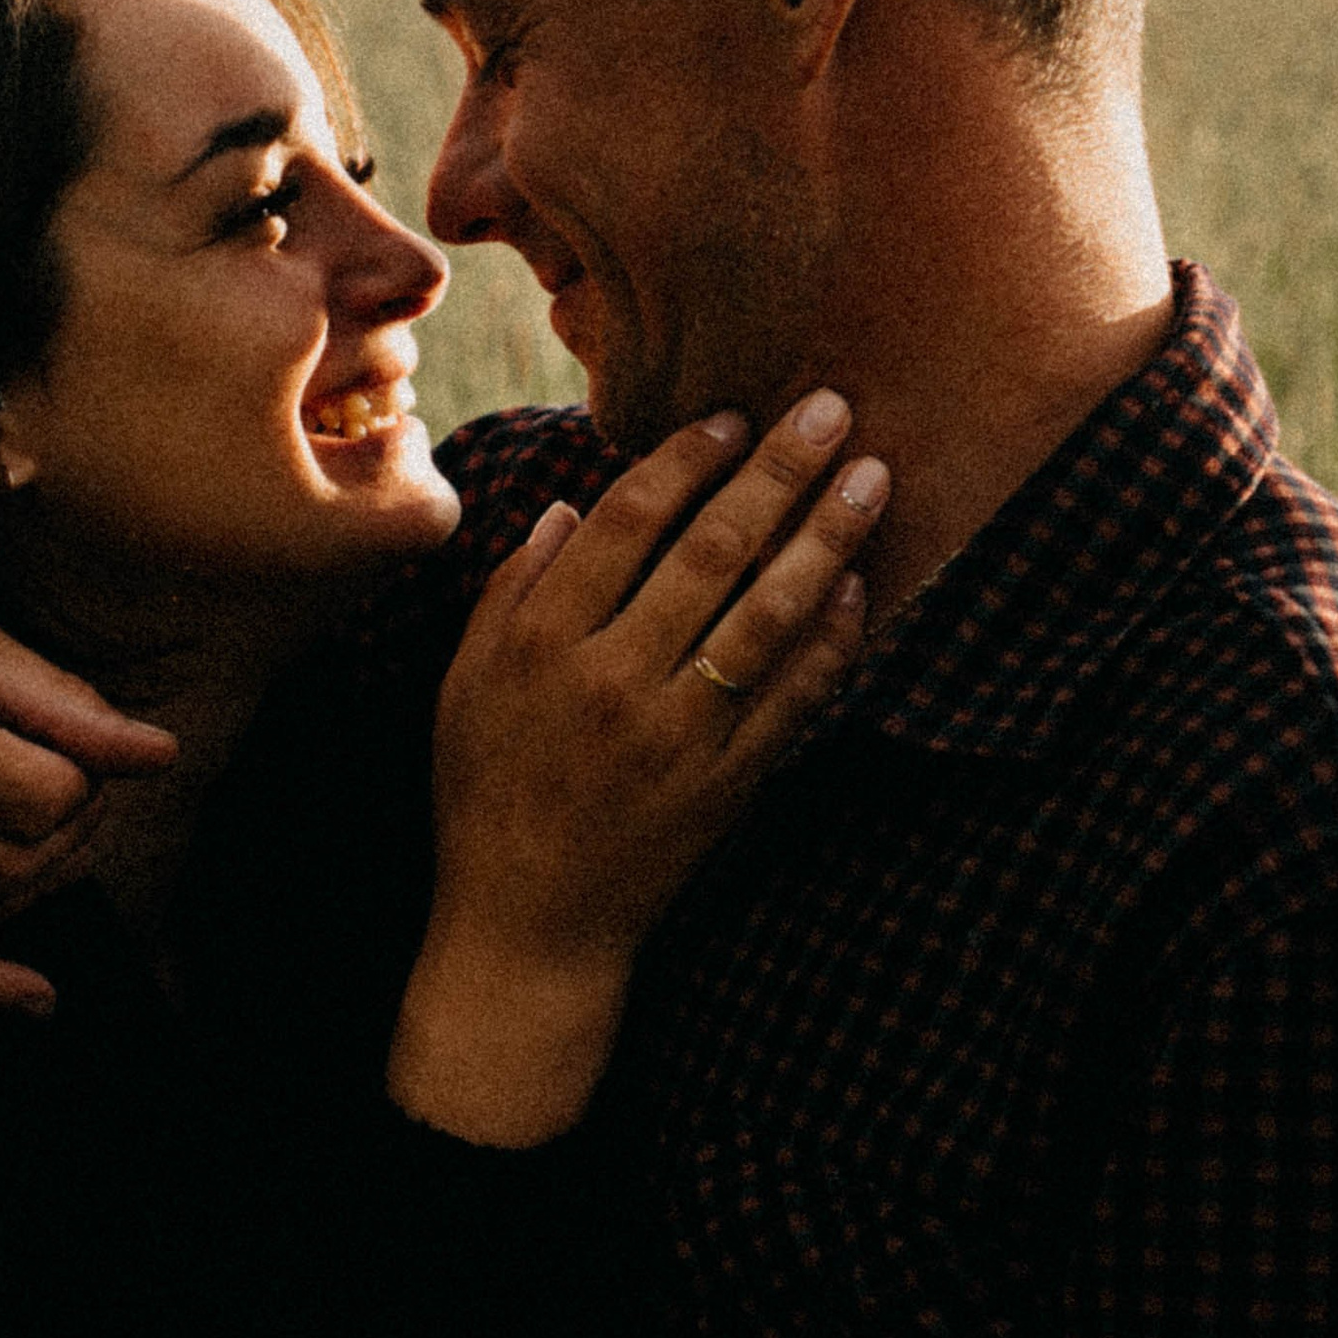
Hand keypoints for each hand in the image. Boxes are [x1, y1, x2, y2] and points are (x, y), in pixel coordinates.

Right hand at [0, 551, 175, 1011]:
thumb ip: (55, 702)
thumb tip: (157, 754)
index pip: (54, 802)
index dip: (85, 776)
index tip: (72, 744)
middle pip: (24, 867)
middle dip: (71, 832)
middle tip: (67, 783)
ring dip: (33, 882)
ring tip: (33, 826)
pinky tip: (37, 995)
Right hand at [389, 392, 888, 1144]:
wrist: (527, 928)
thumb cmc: (486, 795)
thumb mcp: (466, 685)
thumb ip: (512, 590)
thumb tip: (567, 506)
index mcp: (542, 643)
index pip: (626, 522)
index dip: (686, 460)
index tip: (734, 417)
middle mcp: (613, 681)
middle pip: (710, 552)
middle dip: (777, 472)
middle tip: (830, 409)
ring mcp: (677, 736)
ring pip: (767, 617)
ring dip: (826, 539)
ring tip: (871, 477)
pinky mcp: (727, 785)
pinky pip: (793, 700)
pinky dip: (832, 641)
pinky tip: (861, 587)